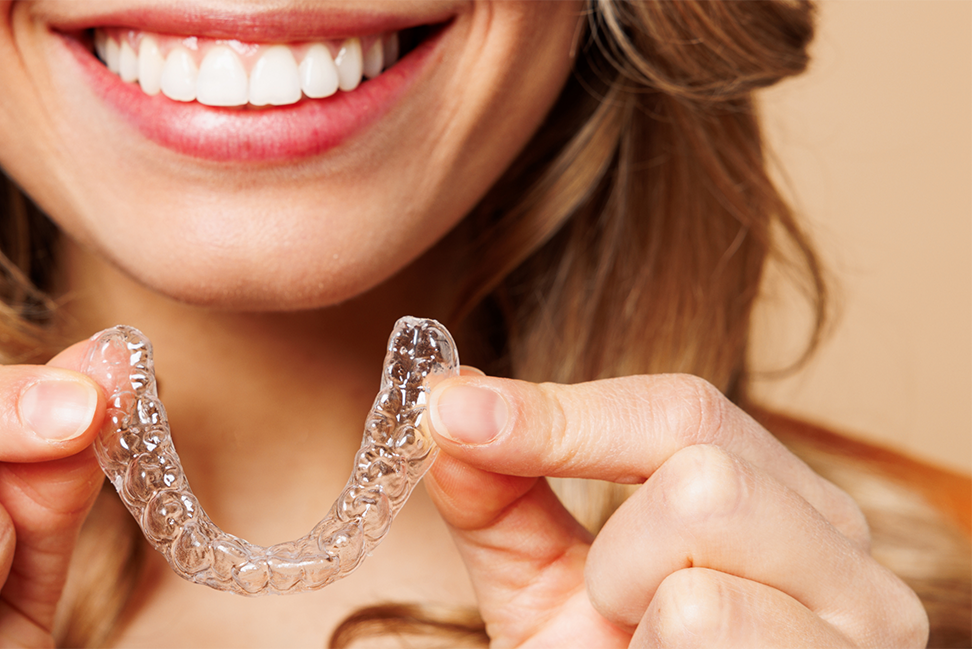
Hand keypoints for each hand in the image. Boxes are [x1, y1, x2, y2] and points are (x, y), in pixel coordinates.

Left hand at [425, 372, 928, 646]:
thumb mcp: (541, 584)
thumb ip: (498, 496)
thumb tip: (450, 411)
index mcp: (775, 498)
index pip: (682, 409)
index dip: (559, 411)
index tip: (450, 414)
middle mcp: (840, 549)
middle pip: (704, 468)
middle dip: (616, 546)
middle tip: (612, 611)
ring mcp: (861, 622)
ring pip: (706, 540)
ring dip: (634, 604)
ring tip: (646, 648)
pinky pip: (705, 620)